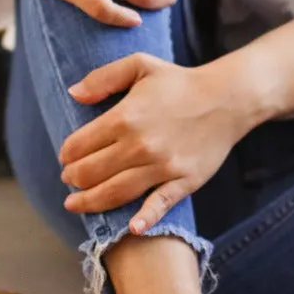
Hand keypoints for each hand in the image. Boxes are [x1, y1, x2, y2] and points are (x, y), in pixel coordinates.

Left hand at [59, 56, 249, 228]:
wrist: (227, 99)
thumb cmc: (180, 82)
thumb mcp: (140, 65)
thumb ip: (103, 77)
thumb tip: (73, 94)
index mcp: (125, 117)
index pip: (80, 144)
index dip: (67, 154)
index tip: (65, 157)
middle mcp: (140, 145)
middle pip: (91, 173)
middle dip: (72, 179)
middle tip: (68, 180)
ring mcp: (163, 166)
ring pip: (115, 193)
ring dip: (90, 202)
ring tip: (74, 204)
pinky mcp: (183, 181)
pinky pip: (160, 204)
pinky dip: (145, 219)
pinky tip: (131, 228)